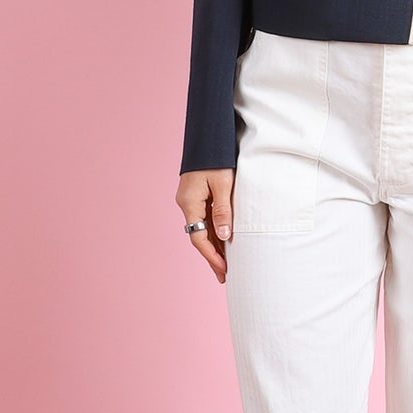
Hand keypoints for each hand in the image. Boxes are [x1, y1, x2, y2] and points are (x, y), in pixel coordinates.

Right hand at [176, 168, 235, 284]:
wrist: (208, 136)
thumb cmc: (217, 158)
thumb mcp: (224, 184)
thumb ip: (223, 210)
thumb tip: (225, 236)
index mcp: (190, 203)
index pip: (199, 237)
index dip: (212, 256)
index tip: (224, 270)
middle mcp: (186, 203)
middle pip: (199, 236)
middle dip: (212, 256)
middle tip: (224, 276)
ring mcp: (190, 199)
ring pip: (202, 228)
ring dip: (214, 245)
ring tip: (226, 264)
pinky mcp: (196, 195)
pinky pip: (204, 218)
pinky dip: (213, 231)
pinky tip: (223, 241)